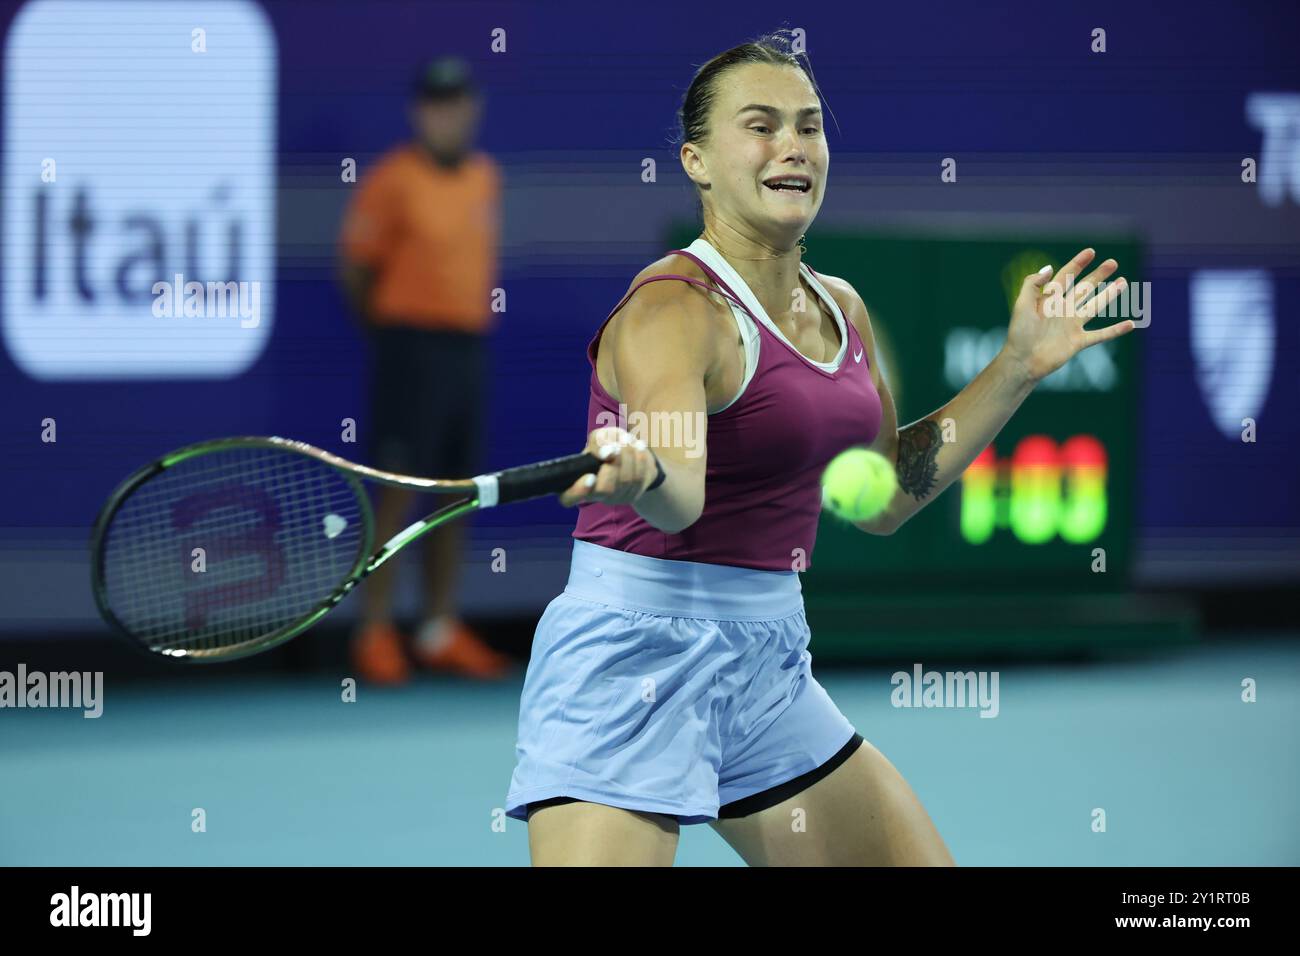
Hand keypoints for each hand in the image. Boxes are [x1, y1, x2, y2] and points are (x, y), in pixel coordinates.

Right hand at [558, 426, 658, 506]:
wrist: (631, 451)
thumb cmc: (608, 444)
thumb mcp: (600, 436)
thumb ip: (598, 441)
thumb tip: (607, 453)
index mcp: (576, 482)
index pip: (568, 498)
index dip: (578, 491)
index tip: (590, 477)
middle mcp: (594, 495)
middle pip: (605, 489)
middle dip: (615, 462)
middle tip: (617, 447)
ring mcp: (614, 498)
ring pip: (626, 481)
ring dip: (629, 455)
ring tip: (629, 441)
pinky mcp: (632, 495)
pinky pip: (641, 479)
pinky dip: (641, 458)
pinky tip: (639, 448)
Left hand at [1001, 247, 1135, 384]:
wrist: (1022, 361)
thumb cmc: (1019, 333)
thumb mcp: (1022, 304)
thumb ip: (1033, 284)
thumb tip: (1049, 267)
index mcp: (1049, 299)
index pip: (1066, 276)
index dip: (1077, 264)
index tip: (1091, 252)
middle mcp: (1063, 310)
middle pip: (1084, 288)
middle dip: (1098, 275)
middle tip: (1112, 263)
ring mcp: (1072, 325)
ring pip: (1095, 306)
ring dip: (1109, 295)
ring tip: (1123, 282)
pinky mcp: (1078, 342)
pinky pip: (1101, 335)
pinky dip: (1115, 330)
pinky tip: (1131, 324)